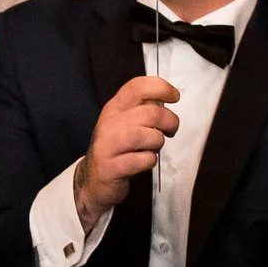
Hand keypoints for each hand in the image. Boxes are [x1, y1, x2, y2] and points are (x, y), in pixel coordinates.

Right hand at [75, 74, 179, 217]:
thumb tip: (162, 99)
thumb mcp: (125, 123)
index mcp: (115, 108)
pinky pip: (143, 160)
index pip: (138, 87)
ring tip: (153, 147)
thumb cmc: (115, 149)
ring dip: (158, 142)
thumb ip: (143, 109)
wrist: (93, 179)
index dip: (162, 88)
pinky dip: (150, 161)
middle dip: (170, 122)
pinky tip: (143, 162)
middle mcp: (110, 124)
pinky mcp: (112, 167)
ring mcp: (109, 146)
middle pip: (151, 113)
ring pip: (148, 136)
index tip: (174, 96)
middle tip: (170, 130)